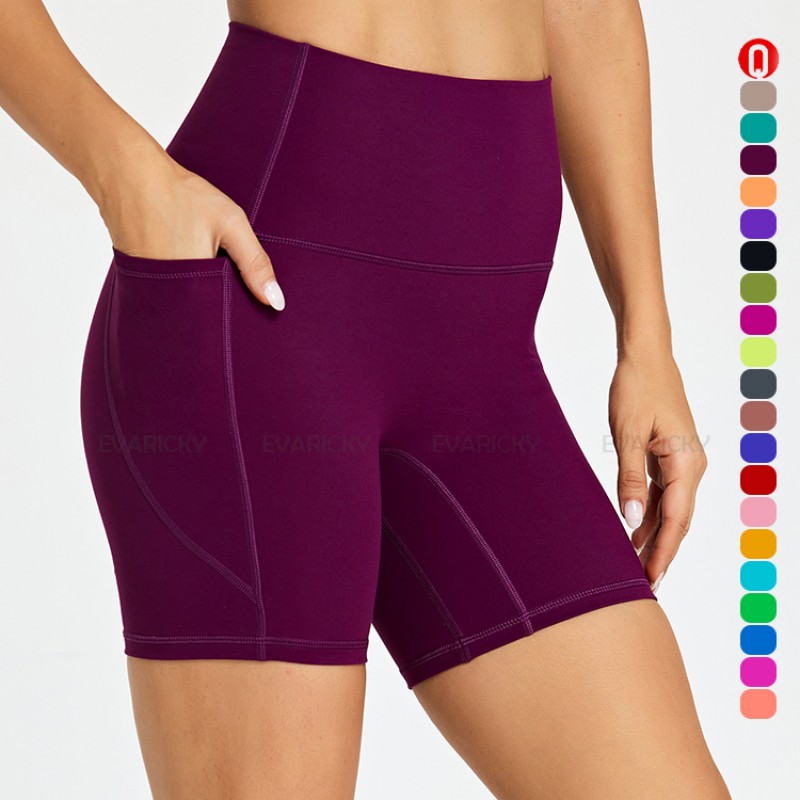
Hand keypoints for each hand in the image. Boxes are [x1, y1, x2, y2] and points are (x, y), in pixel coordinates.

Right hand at [94, 144, 284, 309]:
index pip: (221, 319)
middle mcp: (169, 296)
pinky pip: (170, 293)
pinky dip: (183, 285)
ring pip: (186, 306)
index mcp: (194, 287)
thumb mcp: (230, 224)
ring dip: (201, 296)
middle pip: (203, 316)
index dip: (236, 315)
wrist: (127, 174)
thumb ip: (255, 263)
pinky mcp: (141, 281)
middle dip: (219, 307)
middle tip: (230, 288)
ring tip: (208, 269)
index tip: (251, 309)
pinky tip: (189, 262)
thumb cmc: (180, 195)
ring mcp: (152, 289)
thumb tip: (277, 302)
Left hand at [608, 351, 707, 590]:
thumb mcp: (627, 434)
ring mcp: (682, 462)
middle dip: (659, 552)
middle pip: (676, 521)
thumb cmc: (636, 388)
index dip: (662, 552)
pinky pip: (662, 494)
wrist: (646, 356)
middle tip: (640, 584)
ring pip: (669, 510)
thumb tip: (630, 520)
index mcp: (686, 463)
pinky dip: (648, 514)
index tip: (650, 579)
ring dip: (652, 536)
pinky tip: (633, 531)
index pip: (675, 520)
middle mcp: (691, 467)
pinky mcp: (670, 456)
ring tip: (632, 565)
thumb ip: (629, 479)